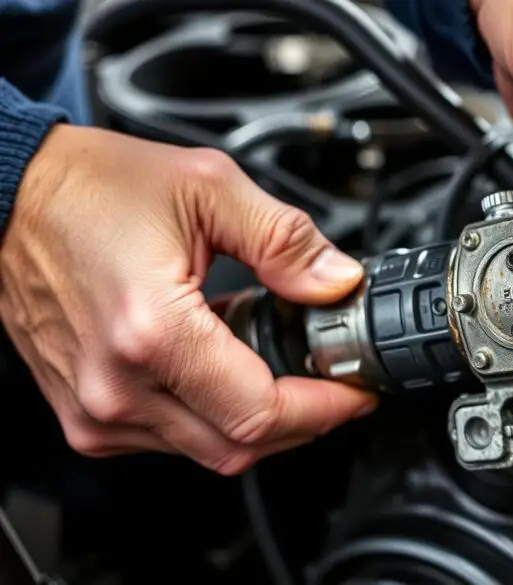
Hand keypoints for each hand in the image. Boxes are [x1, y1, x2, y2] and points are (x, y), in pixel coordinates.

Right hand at [0, 125, 376, 474]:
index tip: (355, 391)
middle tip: (333, 381)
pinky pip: (170, 437)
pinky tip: (225, 366)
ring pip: (207, 448)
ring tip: (276, 361)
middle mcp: (116, 387)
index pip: (262, 412)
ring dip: (257, 416)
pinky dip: (213, 412)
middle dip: (302, 420)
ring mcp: (95, 408)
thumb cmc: (91, 189)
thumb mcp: (208, 189)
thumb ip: (285, 240)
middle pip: (240, 445)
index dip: (324, 408)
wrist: (12, 195)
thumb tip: (338, 282)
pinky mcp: (85, 411)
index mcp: (152, 334)